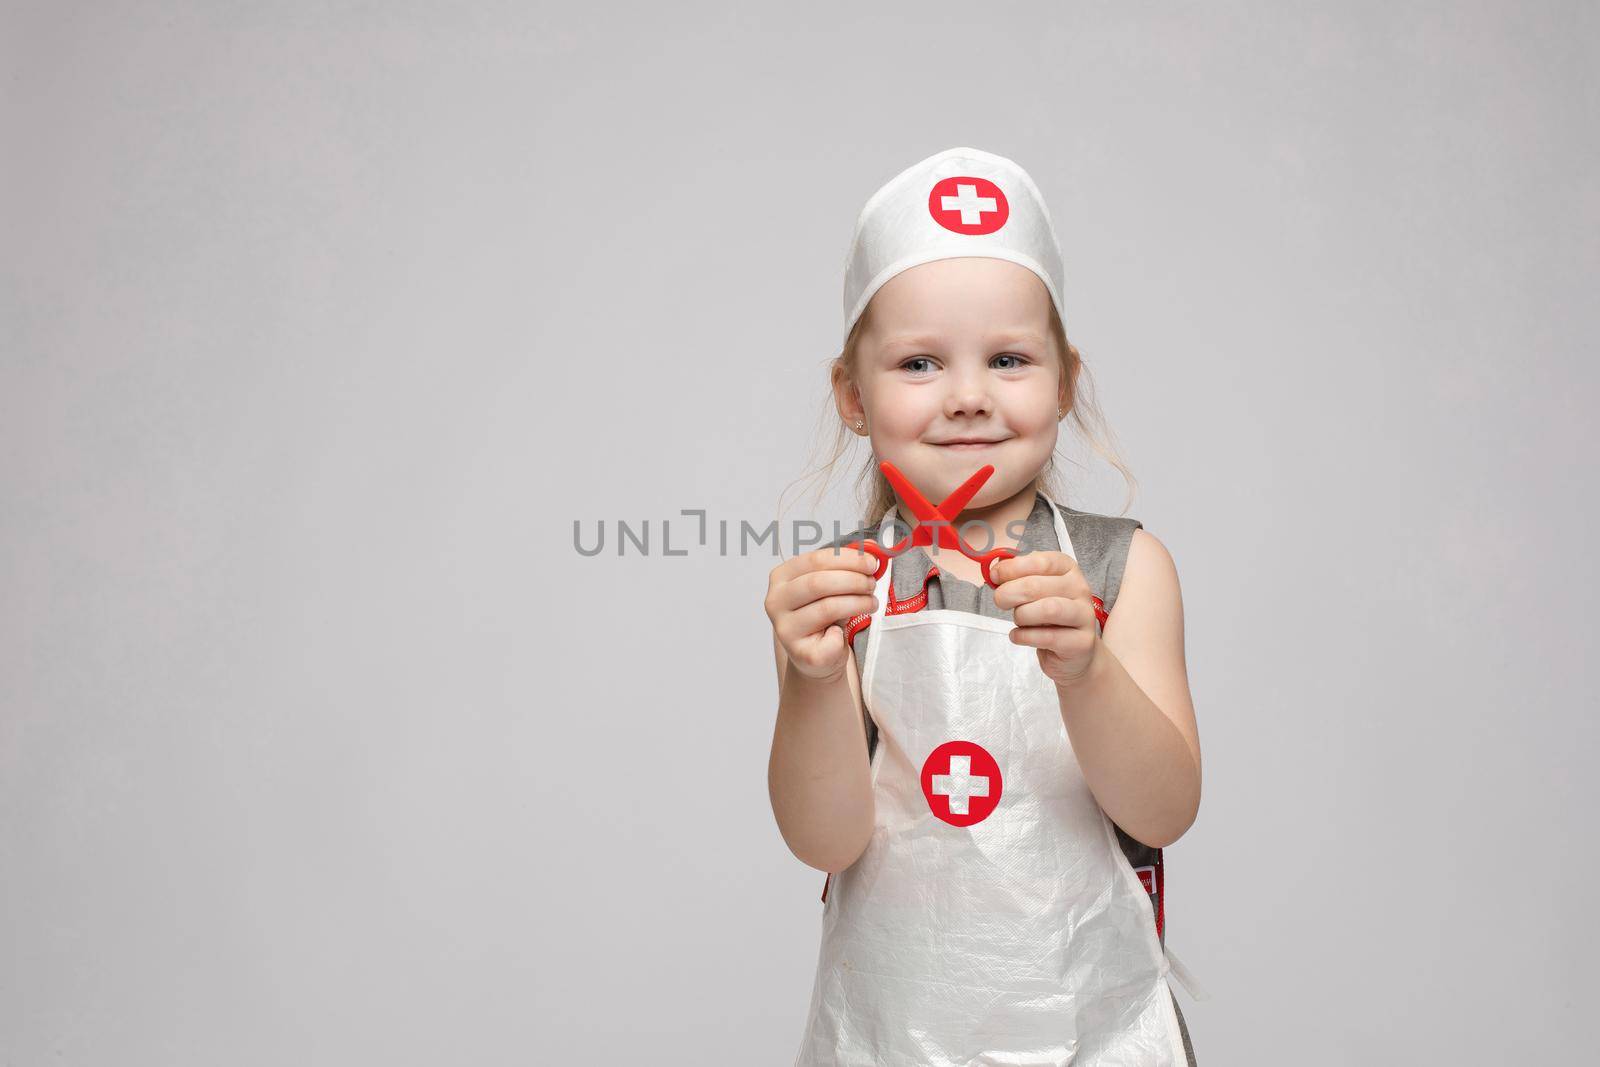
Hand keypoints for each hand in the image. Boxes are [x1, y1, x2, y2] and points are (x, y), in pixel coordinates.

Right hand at [765, 546, 880, 682]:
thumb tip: (873, 548)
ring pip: (828, 608)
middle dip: (854, 580)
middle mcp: (775, 601)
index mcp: (781, 577)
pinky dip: (844, 635)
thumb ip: (847, 566)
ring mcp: (785, 628)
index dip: (848, 559)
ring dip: (858, 603)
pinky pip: (831, 639)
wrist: (815, 656)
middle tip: (872, 584)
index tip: (872, 563)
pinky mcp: (800, 653)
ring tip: (871, 603)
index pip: (815, 560)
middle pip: (819, 582)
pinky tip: (843, 634)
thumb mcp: (832, 586)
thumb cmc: (824, 616)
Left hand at [991, 551, 1102, 687]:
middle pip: (1037, 586)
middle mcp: (1080, 588)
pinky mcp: (1081, 641)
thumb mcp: (1034, 591)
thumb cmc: (1049, 616)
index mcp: (1067, 569)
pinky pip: (1047, 637)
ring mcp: (1084, 615)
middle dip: (1009, 593)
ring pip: (1047, 609)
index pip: (1040, 561)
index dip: (1012, 568)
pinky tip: (1020, 636)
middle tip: (1001, 601)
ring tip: (1019, 620)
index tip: (995, 576)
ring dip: (1022, 616)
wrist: (1073, 650)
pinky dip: (1024, 636)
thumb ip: (1016, 576)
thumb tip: (997, 569)